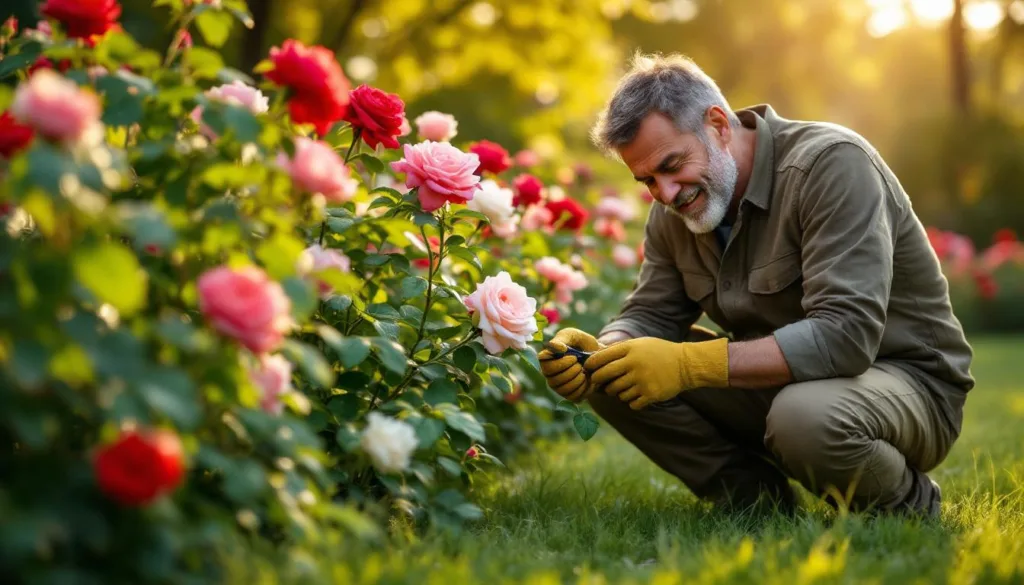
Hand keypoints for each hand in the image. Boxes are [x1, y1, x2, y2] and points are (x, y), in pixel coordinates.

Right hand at [537, 328, 604, 401]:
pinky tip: (587, 379)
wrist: (598, 357)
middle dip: (571, 372)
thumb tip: (558, 349)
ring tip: (584, 371)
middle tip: (580, 364)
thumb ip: (563, 339)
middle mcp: (549, 374)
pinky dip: (583, 388)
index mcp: (546, 359)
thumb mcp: (573, 335)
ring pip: (563, 389)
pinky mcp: (569, 394)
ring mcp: (558, 386)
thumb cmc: (582, 343)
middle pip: (554, 380)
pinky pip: (573, 396)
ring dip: (577, 380)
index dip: (560, 364)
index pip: (545, 366)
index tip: (574, 357)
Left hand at [583, 337, 729, 409]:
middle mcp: (634, 364)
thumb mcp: (639, 344)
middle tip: (599, 382)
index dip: (591, 365)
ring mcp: (642, 380)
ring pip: (616, 392)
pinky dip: (632, 401)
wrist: (685, 364)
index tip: (588, 368)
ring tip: (626, 386)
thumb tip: (594, 358)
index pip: (600, 358)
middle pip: (604, 376)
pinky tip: (639, 393)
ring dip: (618, 391)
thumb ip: (618, 349)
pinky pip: (630, 403)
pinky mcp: (650, 394)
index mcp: (630, 349)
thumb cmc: (658, 353)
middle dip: (598, 380)